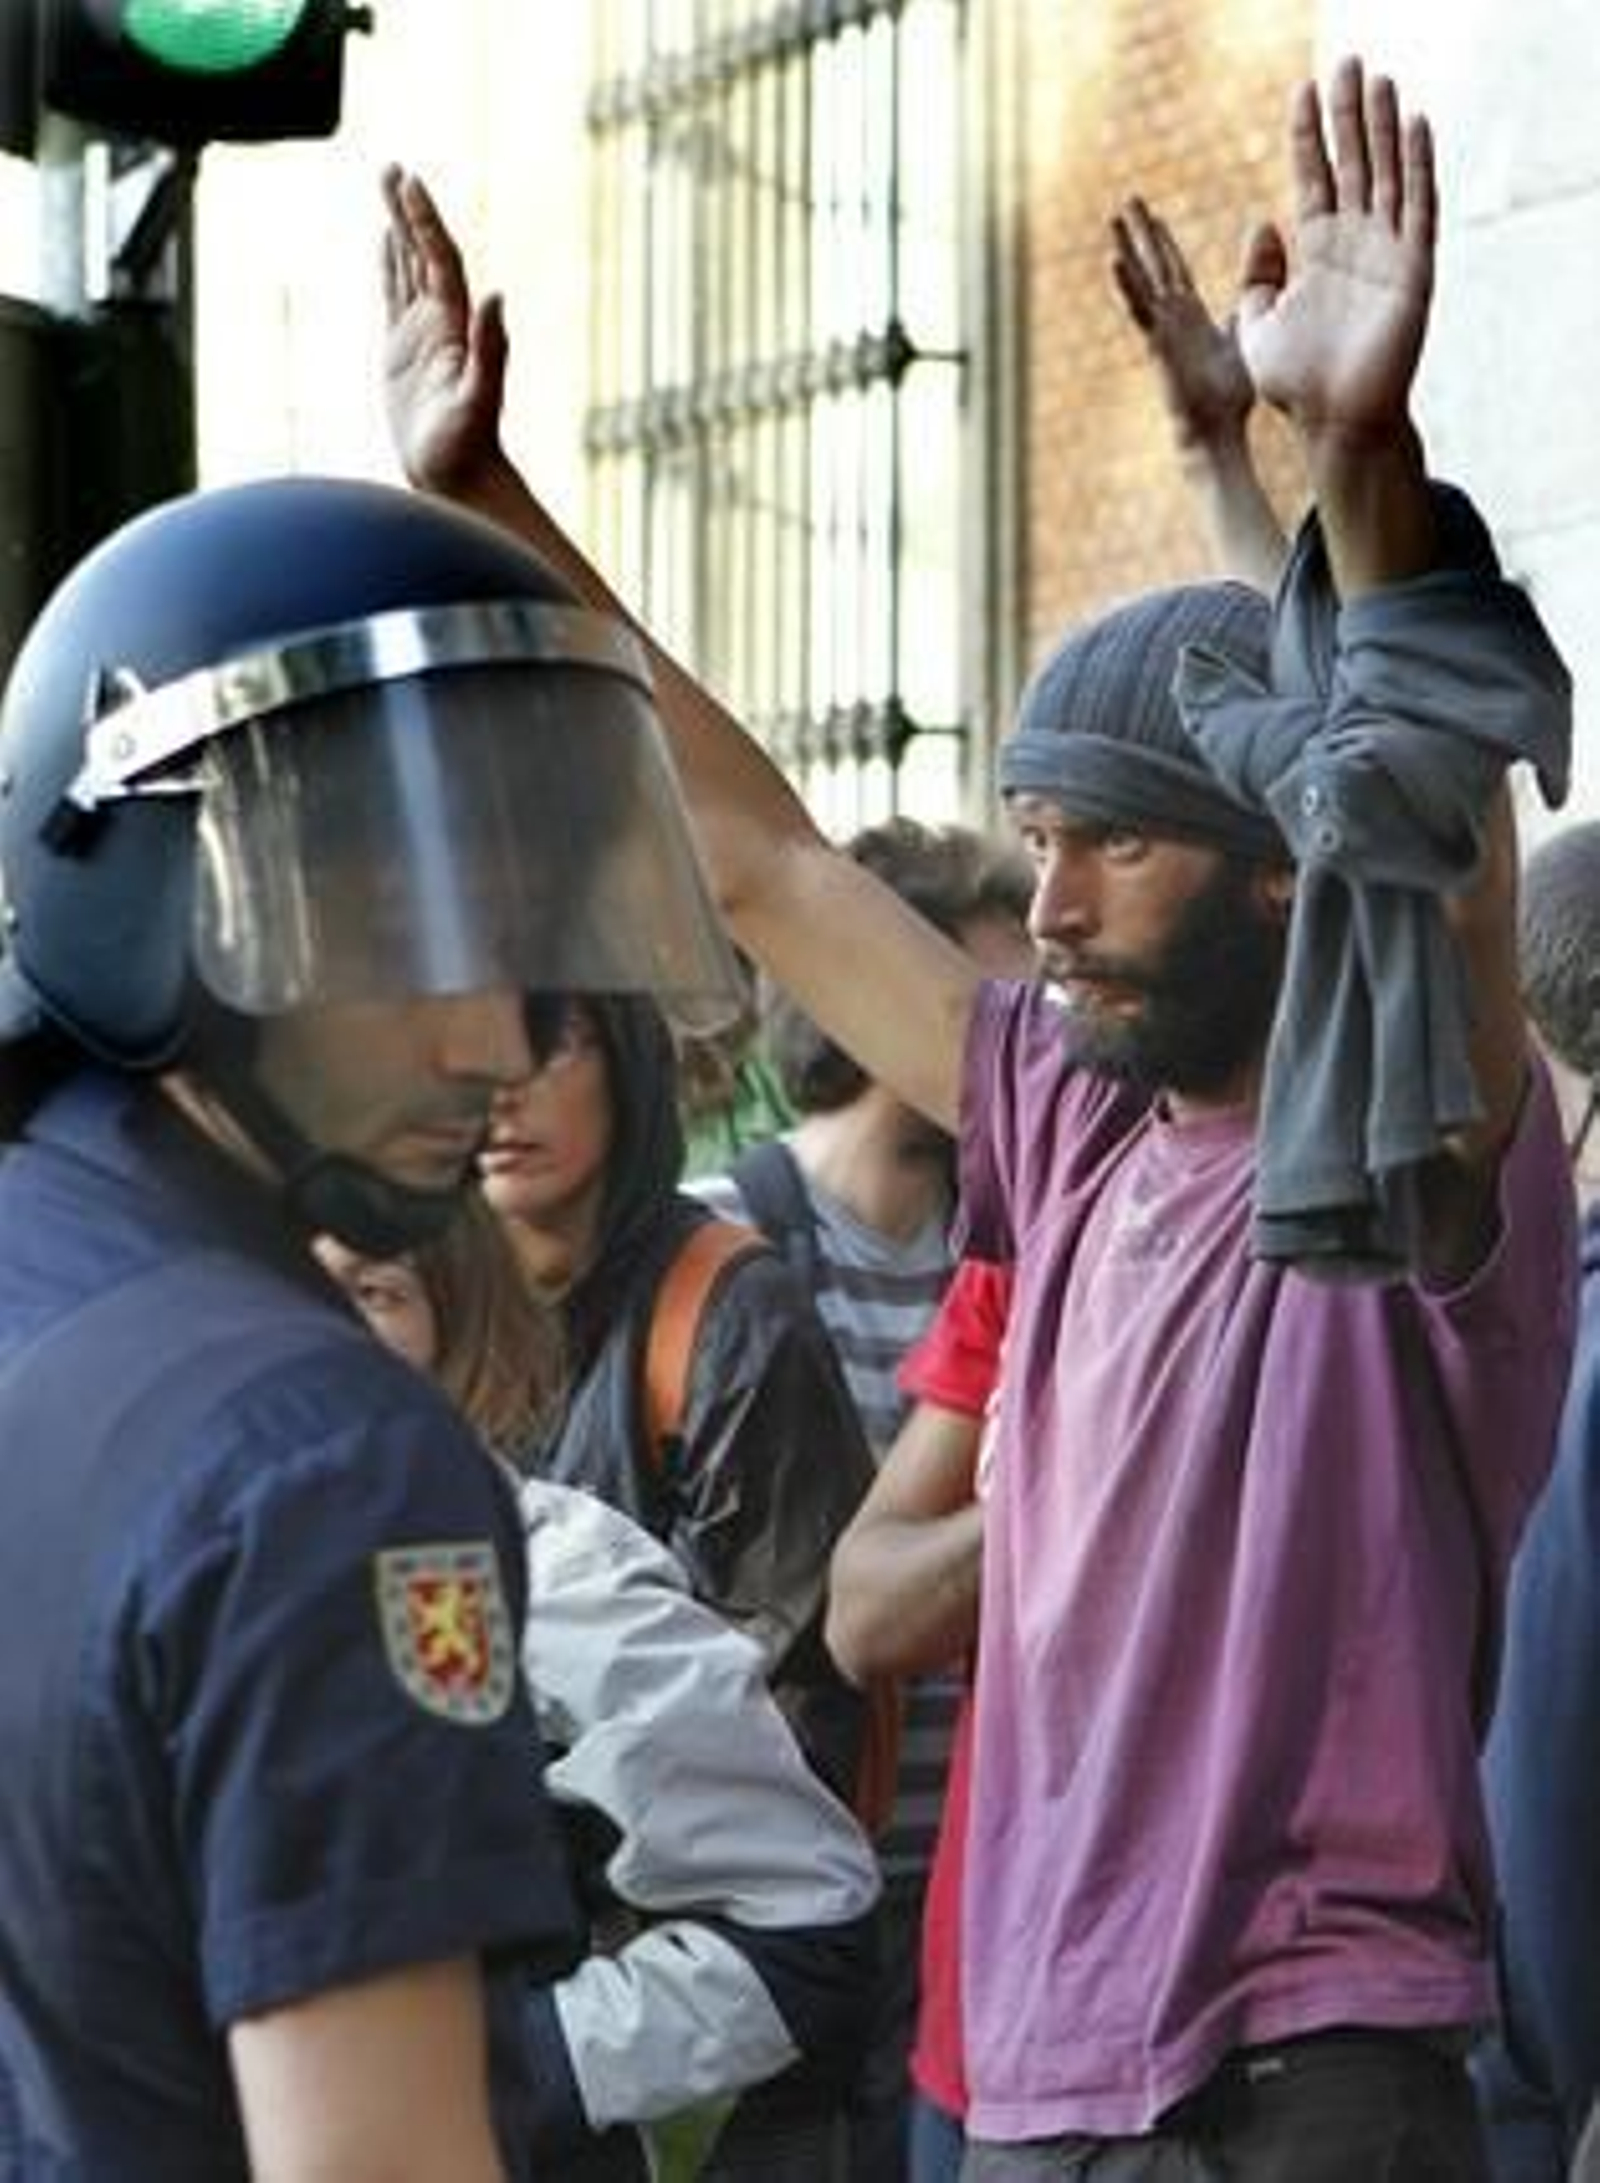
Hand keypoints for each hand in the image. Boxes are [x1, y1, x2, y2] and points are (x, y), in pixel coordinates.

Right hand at [379, 165, 508, 496]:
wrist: (458, 475)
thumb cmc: (468, 444)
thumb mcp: (480, 398)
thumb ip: (490, 349)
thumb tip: (496, 297)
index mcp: (455, 325)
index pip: (439, 259)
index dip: (425, 222)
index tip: (409, 184)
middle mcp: (442, 322)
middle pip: (423, 252)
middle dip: (408, 210)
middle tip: (392, 169)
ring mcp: (422, 334)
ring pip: (407, 267)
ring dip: (398, 227)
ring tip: (388, 186)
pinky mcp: (402, 351)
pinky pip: (393, 296)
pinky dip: (389, 265)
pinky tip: (383, 241)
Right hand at [1110, 196, 1254, 452]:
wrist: (1218, 431)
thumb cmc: (1231, 394)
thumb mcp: (1246, 331)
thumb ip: (1251, 293)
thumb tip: (1265, 262)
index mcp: (1190, 316)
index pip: (1174, 269)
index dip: (1163, 242)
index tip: (1153, 215)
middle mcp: (1171, 318)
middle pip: (1153, 265)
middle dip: (1140, 233)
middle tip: (1127, 198)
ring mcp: (1161, 329)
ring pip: (1140, 280)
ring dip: (1125, 247)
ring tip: (1112, 217)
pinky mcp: (1158, 342)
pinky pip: (1139, 307)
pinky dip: (1126, 283)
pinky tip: (1114, 258)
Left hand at [1235, 56, 1434, 451]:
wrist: (1334, 423)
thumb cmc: (1295, 385)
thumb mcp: (1257, 326)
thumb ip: (1255, 277)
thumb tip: (1260, 223)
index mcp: (1316, 254)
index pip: (1313, 179)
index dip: (1309, 136)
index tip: (1304, 91)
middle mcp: (1353, 245)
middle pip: (1352, 165)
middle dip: (1347, 116)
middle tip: (1346, 63)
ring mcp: (1386, 254)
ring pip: (1386, 176)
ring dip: (1384, 127)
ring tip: (1378, 79)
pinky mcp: (1412, 269)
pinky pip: (1418, 208)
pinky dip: (1418, 167)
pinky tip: (1414, 126)